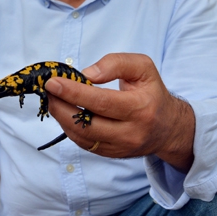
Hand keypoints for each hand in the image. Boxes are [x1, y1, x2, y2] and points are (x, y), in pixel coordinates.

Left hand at [46, 53, 193, 172]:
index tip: (54, 82)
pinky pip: (84, 143)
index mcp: (141, 108)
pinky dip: (70, 127)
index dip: (74, 92)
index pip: (101, 102)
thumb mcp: (143, 67)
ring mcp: (120, 147)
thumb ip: (116, 63)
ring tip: (53, 98)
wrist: (168, 127)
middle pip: (88, 123)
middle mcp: (131, 132)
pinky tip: (64, 111)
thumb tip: (88, 73)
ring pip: (82, 136)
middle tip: (48, 89)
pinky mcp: (111, 154)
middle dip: (61, 105)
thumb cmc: (152, 92)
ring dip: (62, 116)